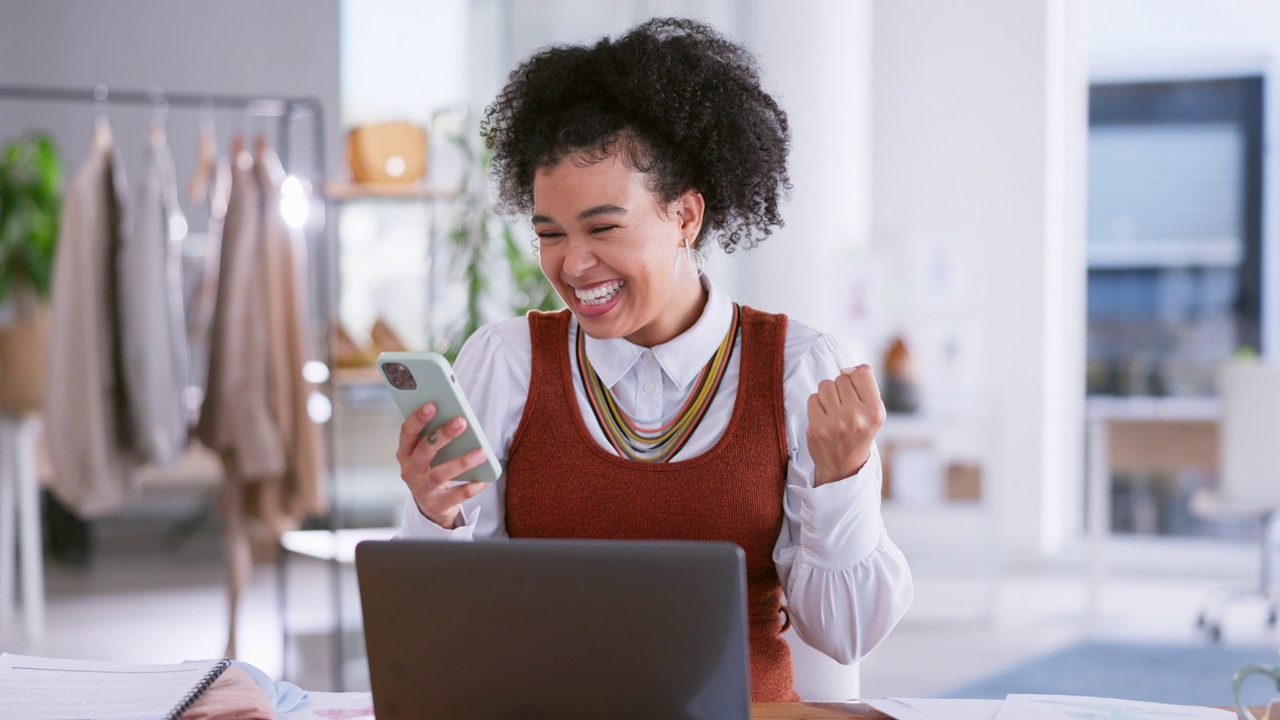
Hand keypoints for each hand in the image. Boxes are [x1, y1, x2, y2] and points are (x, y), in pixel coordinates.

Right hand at [396, 402, 491, 527]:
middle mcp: (409, 470)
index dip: (418, 418)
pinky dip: (470, 487)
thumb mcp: (430, 452)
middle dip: (443, 435)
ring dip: (462, 462)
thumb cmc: (434, 467)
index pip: (407, 432)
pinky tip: (484, 480)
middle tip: (461, 421)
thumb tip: (459, 417)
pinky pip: (455, 496)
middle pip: (424, 450)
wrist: (432, 504)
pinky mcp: (435, 505)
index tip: (432, 404)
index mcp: (405, 452)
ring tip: (481, 452)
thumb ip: (437, 435)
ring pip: (440, 474)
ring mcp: (420, 489)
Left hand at [805, 364, 885, 486]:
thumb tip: (846, 369)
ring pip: (825, 385)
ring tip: (833, 410)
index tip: (853, 387)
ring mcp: (836, 422)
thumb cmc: (859, 433)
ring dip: (827, 394)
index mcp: (875, 411)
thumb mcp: (874, 412)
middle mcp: (857, 416)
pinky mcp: (817, 427)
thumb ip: (865, 386)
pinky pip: (812, 398)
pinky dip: (816, 405)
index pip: (863, 372)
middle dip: (841, 388)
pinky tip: (824, 418)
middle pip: (842, 378)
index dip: (855, 376)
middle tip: (844, 406)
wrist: (843, 466)